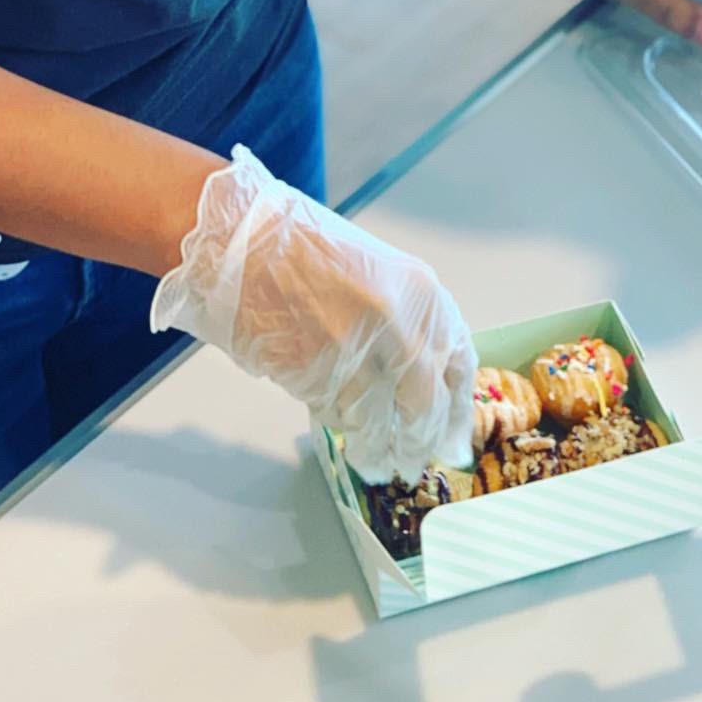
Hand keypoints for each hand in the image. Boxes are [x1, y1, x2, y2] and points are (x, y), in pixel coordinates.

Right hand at [150, 146, 474, 483]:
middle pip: (424, 405)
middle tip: (415, 463)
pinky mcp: (312, 371)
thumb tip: (427, 385)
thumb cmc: (306, 252)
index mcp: (423, 295)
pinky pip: (337, 414)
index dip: (456, 408)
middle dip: (420, 441)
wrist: (242, 238)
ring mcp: (355, 349)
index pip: (459, 365)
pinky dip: (342, 425)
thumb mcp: (381, 277)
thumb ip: (409, 324)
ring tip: (380, 463)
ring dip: (379, 449)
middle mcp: (399, 323)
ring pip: (379, 420)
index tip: (453, 434)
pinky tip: (344, 428)